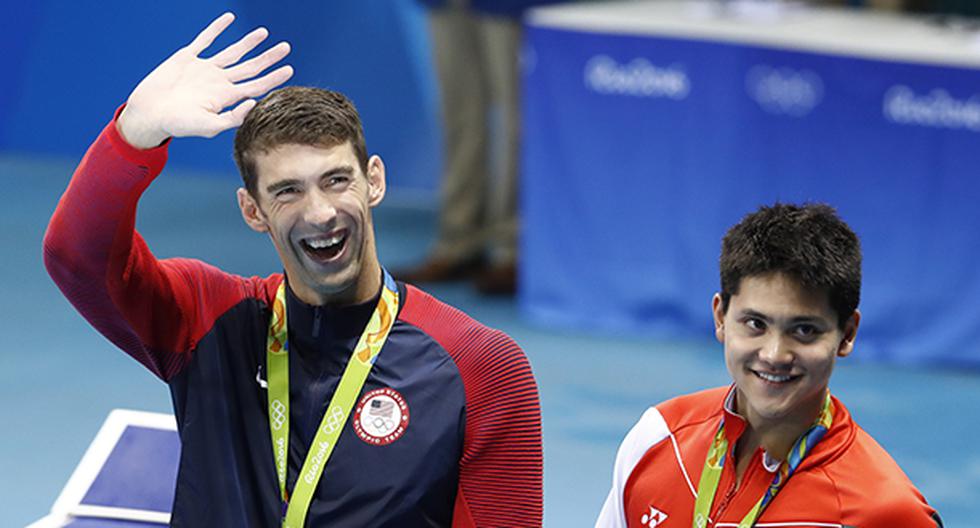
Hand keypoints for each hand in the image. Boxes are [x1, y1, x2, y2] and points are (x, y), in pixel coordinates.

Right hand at [117, 12, 292, 148]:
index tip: (289, 68)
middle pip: (251, 67)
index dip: (274, 77)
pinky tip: (229, 18)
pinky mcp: (188, 58)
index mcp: (227, 97)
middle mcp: (219, 81)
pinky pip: (205, 39)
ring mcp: (205, 69)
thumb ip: (232, 117)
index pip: (257, 85)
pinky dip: (217, 28)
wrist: (150, 113)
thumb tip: (253, 103)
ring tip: (264, 33)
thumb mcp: (208, 126)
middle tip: (286, 47)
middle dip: (269, 57)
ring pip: (233, 52)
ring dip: (248, 42)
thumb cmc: (178, 125)